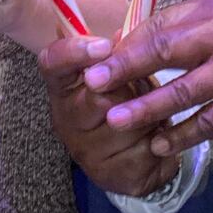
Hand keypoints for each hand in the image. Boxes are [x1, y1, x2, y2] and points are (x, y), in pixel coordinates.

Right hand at [38, 34, 179, 196]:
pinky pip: (143, 153)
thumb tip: (122, 35)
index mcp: (62, 86)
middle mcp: (65, 121)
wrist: (137, 152)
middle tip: (143, 88)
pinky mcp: (110, 177)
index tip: (105, 45)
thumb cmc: (125, 99)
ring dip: (150, 116)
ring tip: (153, 115)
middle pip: (99, 97)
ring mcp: (84, 153)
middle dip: (131, 90)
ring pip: (126, 126)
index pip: (53, 63)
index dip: (75, 52)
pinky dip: (160, 142)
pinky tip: (158, 139)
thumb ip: (118, 53)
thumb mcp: (120, 71)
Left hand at [85, 0, 212, 156]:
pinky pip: (207, 122)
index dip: (127, 42)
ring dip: (146, 108)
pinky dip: (181, 135)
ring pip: (182, 91)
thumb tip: (127, 43)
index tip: (98, 58)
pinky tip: (159, 144)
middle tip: (94, 82)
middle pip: (165, 50)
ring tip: (117, 120)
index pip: (162, 24)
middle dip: (125, 68)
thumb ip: (185, 32)